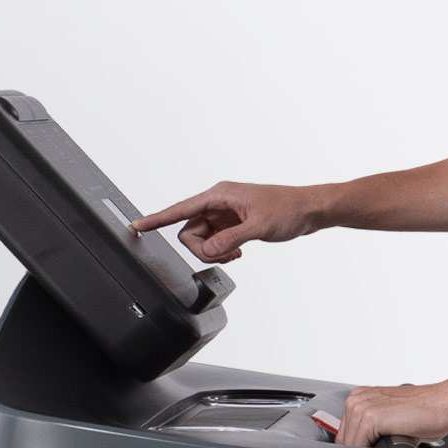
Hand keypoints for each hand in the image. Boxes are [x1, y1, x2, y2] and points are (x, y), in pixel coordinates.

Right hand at [130, 181, 318, 263]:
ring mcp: (224, 213)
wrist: (310, 210)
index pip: (180, 209)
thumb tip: (209, 250)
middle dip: (202, 248)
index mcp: (220, 194)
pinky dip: (222, 250)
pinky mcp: (232, 222)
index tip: (137, 225)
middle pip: (190, 231)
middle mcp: (218, 202)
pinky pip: (214, 241)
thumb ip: (231, 239)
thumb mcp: (260, 227)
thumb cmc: (289, 209)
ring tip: (236, 251)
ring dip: (214, 251)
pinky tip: (238, 250)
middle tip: (226, 253)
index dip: (157, 219)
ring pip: (201, 238)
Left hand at [336, 380, 447, 447]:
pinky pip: (358, 447)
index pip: (345, 434)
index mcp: (360, 397)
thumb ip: (374, 430)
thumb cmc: (426, 412)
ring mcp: (362, 407)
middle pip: (345, 441)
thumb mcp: (392, 419)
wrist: (446, 403)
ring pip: (350, 445)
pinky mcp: (370, 417)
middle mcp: (357, 399)